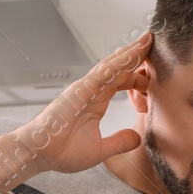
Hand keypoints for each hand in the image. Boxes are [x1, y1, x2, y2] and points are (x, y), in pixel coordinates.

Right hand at [0, 33, 151, 188]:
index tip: (154, 73)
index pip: (121, 82)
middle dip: (136, 56)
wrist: (37, 154)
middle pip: (118, 68)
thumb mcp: (99, 150)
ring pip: (113, 65)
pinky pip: (105, 72)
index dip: (138, 76)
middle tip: (154, 43)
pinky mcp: (80, 90)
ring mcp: (85, 88)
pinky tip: (135, 52)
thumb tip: (137, 137)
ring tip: (148, 39)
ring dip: (131, 52)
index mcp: (95, 102)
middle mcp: (90, 91)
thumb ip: (118, 142)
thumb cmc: (60, 152)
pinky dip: (121, 61)